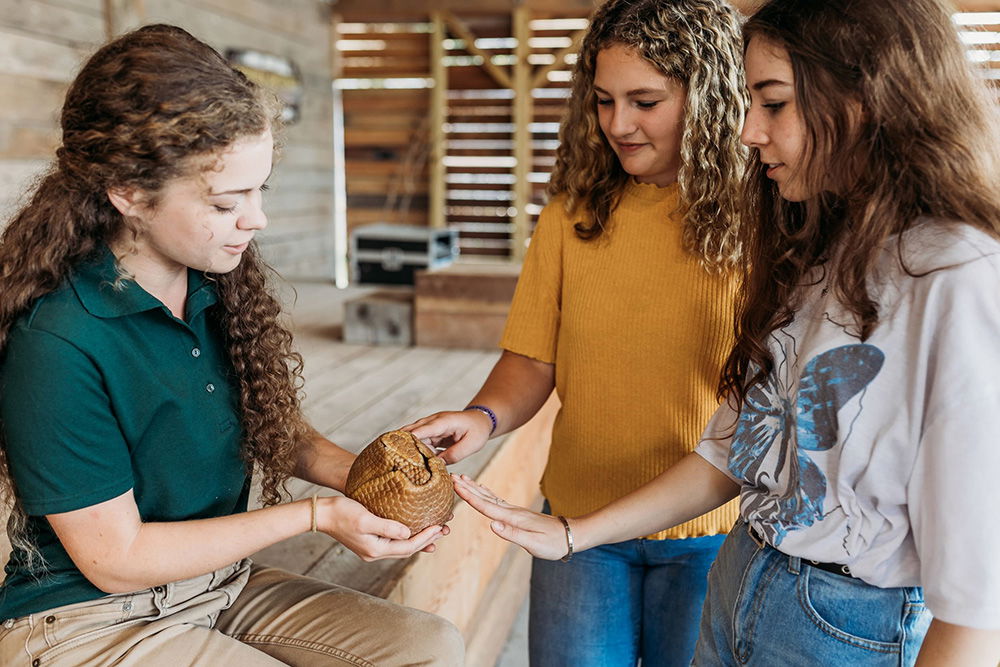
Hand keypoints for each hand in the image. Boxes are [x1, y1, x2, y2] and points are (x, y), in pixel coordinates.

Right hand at [317, 496, 447, 560]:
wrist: (321, 514)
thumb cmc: (341, 512)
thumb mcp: (365, 518)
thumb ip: (387, 527)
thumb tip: (408, 533)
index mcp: (375, 549)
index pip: (408, 547)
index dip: (426, 537)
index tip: (440, 526)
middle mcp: (374, 553)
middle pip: (407, 549)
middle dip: (427, 539)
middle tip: (443, 528)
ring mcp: (372, 548)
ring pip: (401, 546)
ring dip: (419, 539)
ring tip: (434, 531)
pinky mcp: (369, 540)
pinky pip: (394, 541)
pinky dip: (407, 536)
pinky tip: (413, 530)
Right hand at [403, 410, 492, 463]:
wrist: (481, 420)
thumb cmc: (477, 430)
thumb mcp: (471, 445)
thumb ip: (454, 455)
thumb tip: (437, 464)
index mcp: (444, 422)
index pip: (423, 429)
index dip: (410, 437)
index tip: (397, 446)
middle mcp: (434, 422)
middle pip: (413, 431)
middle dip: (401, 441)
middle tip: (388, 454)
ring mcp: (431, 427)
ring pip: (414, 436)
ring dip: (407, 447)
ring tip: (394, 459)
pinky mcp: (431, 433)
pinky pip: (419, 441)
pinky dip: (414, 449)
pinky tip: (408, 460)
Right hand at [452, 473, 570, 560]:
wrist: (569, 536)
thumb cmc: (553, 543)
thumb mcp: (533, 543)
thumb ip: (512, 534)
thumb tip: (492, 524)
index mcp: (513, 518)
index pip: (486, 505)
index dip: (469, 496)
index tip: (455, 484)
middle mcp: (512, 511)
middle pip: (485, 497)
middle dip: (468, 488)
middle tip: (452, 476)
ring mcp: (515, 511)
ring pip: (490, 497)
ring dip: (475, 488)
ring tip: (462, 479)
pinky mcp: (517, 514)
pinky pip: (497, 501)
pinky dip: (486, 494)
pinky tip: (483, 490)